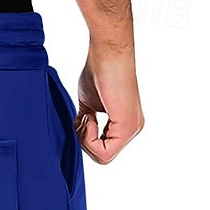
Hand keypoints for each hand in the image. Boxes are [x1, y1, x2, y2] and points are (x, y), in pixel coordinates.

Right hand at [75, 44, 144, 164]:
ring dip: (86, 138)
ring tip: (87, 115)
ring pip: (103, 157)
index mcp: (126, 125)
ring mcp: (132, 129)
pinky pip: (104, 152)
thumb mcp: (88, 106)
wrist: (107, 52)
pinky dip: (89, 137)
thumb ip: (86, 124)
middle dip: (85, 141)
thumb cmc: (98, 71)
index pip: (102, 151)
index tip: (83, 118)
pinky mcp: (127, 127)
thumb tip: (76, 138)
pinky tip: (90, 116)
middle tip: (83, 118)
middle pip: (102, 158)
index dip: (85, 140)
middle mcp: (133, 129)